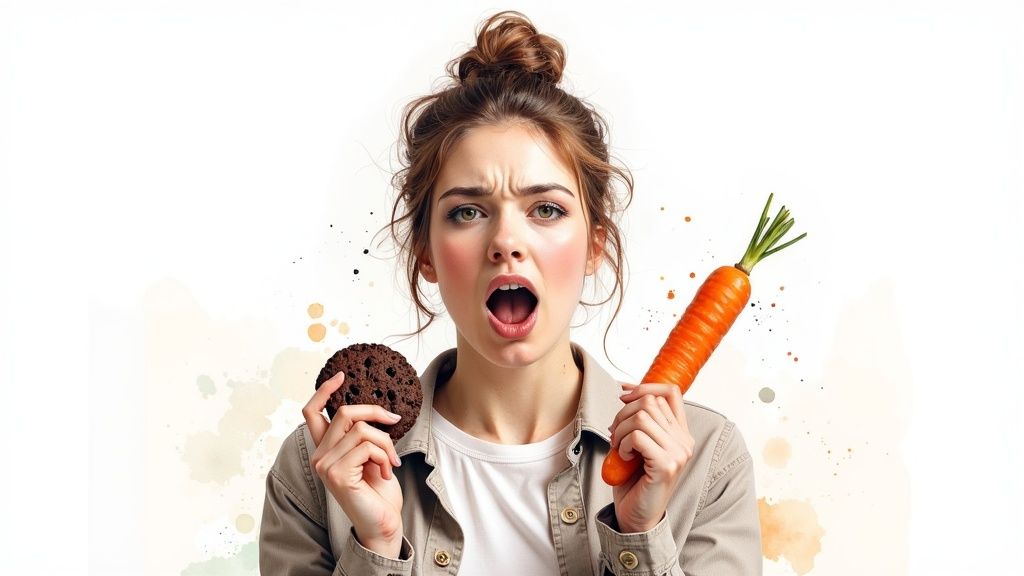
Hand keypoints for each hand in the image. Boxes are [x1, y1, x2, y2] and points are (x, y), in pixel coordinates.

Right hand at [302, 371, 404, 557]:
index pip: (312, 412)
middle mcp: (319, 456)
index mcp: (325, 449)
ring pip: (362, 430)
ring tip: (392, 461)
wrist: (383, 522)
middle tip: (395, 420)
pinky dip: (385, 455)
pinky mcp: (337, 475)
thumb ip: (363, 435)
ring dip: (386, 442)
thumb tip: (374, 410)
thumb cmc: (379, 491)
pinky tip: (388, 472)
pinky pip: (367, 447)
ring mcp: (325, 466)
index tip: (341, 375)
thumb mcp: (371, 455)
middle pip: (346, 413)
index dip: (324, 390)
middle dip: (376, 413)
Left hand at [607, 383, 694, 532]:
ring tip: (620, 447)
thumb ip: (642, 421)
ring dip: (621, 430)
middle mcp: (685, 441)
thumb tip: (626, 392)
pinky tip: (624, 457)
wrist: (636, 516)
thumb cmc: (634, 481)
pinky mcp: (667, 465)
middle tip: (615, 434)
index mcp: (680, 433)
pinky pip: (637, 436)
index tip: (623, 393)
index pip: (671, 392)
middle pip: (650, 402)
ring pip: (642, 416)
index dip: (645, 386)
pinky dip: (623, 443)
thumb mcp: (639, 443)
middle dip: (623, 414)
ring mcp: (679, 453)